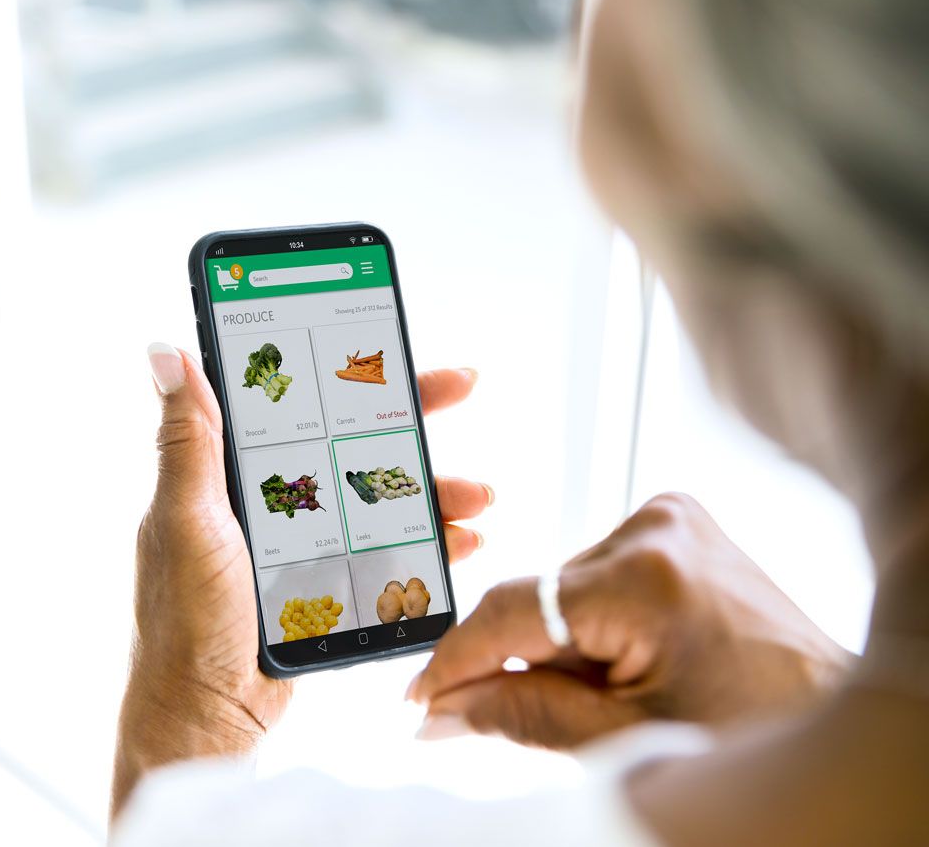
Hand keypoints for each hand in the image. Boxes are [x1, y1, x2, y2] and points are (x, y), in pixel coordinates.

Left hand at [112, 345, 492, 815]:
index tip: (383, 343)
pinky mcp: (327, 578)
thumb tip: (167, 351)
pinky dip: (426, 539)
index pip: (293, 400)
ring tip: (477, 494)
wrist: (208, 712)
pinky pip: (386, 547)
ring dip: (431, 485)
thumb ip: (187, 440)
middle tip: (458, 386)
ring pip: (378, 493)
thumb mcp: (186, 518)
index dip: (338, 368)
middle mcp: (270, 494)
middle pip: (348, 437)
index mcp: (231, 469)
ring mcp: (303, 537)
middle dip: (407, 413)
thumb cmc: (185, 618)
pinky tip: (461, 540)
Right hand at [407, 493, 851, 747]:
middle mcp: (655, 526)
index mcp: (645, 579)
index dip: (457, 659)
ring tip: (623, 685)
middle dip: (530, 660)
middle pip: (539, 599)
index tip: (419, 698)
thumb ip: (521, 716)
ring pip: (563, 586)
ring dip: (566, 640)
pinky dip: (594, 617)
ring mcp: (670, 515)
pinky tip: (635, 652)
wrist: (833, 711)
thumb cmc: (748, 732)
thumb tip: (441, 711)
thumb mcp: (622, 738)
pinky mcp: (677, 518)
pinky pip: (596, 570)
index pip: (513, 611)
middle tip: (560, 716)